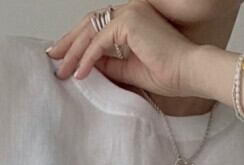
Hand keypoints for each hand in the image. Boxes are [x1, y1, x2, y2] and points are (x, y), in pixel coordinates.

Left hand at [46, 0, 201, 98]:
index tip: (64, 57)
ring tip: (62, 70)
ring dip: (74, 51)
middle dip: (69, 42)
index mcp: (134, 20)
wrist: (191, 73)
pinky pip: (99, 41)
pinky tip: (79, 73)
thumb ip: (111, 65)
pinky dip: (87, 57)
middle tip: (53, 57)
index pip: (99, 27)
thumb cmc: (171, 74)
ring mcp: (130, 14)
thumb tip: (89, 67)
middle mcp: (131, 11)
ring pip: (91, 31)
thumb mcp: (131, 71)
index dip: (79, 41)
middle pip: (90, 23)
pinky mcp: (130, 22)